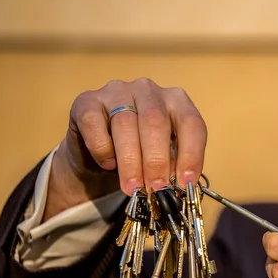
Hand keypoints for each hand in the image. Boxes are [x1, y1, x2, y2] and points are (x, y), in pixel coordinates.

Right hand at [45, 78, 206, 220]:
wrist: (96, 153)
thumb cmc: (139, 153)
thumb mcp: (163, 157)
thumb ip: (173, 164)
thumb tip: (180, 183)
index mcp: (176, 100)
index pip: (191, 123)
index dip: (191, 154)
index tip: (185, 182)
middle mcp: (148, 90)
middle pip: (156, 121)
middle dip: (157, 160)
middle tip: (155, 187)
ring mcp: (116, 90)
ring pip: (125, 123)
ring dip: (131, 161)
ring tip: (133, 187)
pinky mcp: (87, 100)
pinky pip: (94, 123)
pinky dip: (103, 148)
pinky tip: (108, 164)